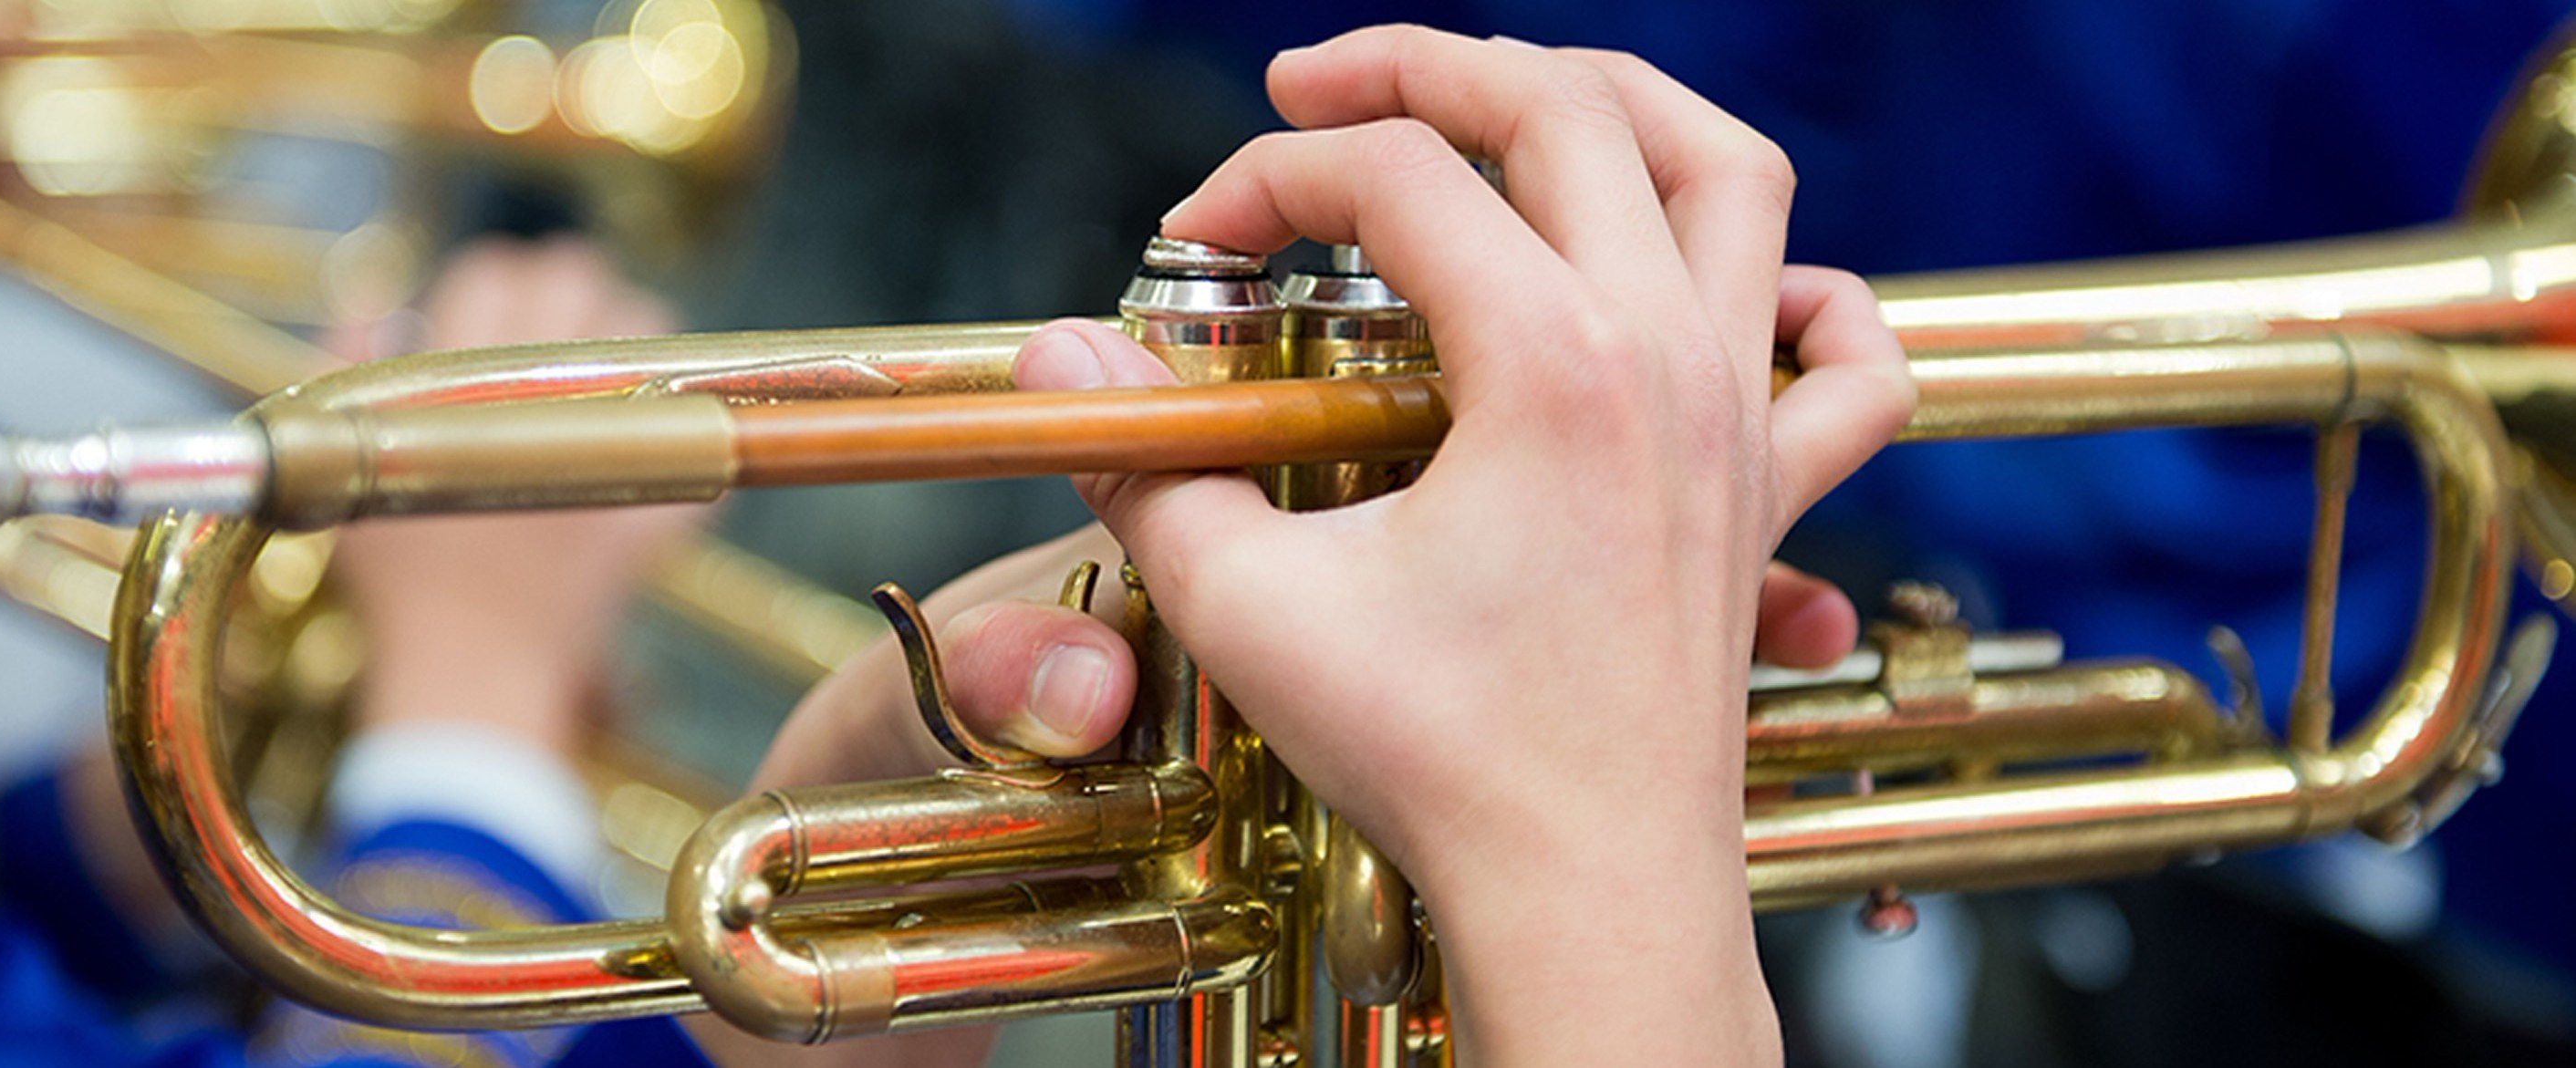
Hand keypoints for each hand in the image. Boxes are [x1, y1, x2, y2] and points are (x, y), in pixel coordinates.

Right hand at [332, 238, 704, 750]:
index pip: (494, 273)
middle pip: (577, 278)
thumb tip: (374, 302)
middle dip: (561, 290)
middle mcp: (551, 392)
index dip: (490, 284)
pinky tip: (645, 426)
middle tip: (548, 326)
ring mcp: (616, 438)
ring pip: (647, 325)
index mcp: (470, 376)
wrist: (471, 665)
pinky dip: (677, 410)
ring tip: (598, 366)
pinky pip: (697, 412)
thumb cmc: (397, 578)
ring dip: (624, 331)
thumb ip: (349, 369)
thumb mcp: (349, 467)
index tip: (485, 311)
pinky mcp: (663, 489)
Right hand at [1002, 28, 1910, 1065]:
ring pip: (1734, 172)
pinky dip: (1812, 294)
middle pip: (1568, 106)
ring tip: (1520, 97)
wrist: (1586, 894)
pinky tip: (1743, 289)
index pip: (1398, 178)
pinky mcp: (1767, 491)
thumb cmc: (1443, 763)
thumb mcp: (1253, 606)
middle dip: (1424, 66)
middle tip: (1315, 88)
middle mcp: (1667, 357)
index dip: (1275, 178)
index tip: (1199, 242)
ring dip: (1624, 104)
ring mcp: (1736, 416)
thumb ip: (1148, 467)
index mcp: (1553, 363)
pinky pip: (1853, 360)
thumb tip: (1064, 356)